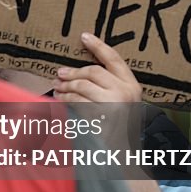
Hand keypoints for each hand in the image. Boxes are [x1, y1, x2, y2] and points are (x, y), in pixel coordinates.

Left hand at [54, 33, 142, 162]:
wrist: (124, 155)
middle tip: (59, 74)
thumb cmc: (118, 126)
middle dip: (73, 72)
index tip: (83, 36)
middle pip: (93, 72)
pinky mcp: (101, 117)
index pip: (114, 59)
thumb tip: (77, 72)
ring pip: (82, 87)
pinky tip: (60, 102)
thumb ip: (108, 85)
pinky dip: (65, 102)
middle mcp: (126, 93)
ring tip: (57, 89)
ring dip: (65, 87)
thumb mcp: (122, 102)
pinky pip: (77, 104)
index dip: (98, 45)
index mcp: (133, 86)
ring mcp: (114, 105)